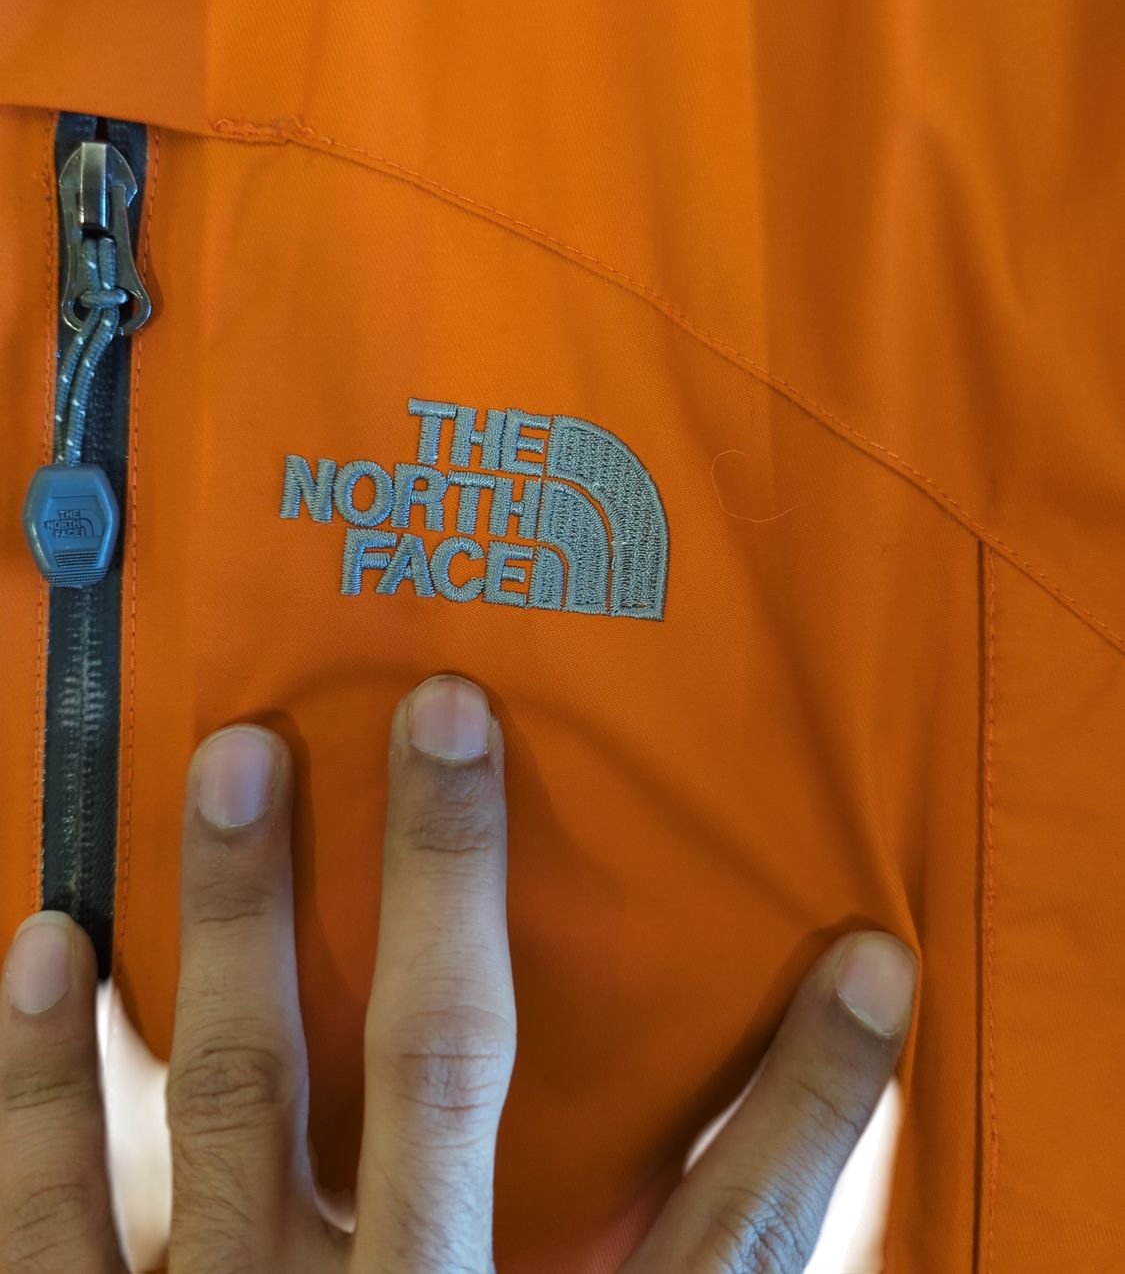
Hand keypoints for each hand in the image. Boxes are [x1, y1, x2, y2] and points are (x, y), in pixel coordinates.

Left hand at [0, 674, 915, 1272]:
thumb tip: (760, 1191)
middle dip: (444, 885)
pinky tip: (42, 942)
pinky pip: (54, 1223)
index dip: (814, 1102)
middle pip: (443, 1072)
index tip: (867, 966)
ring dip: (238, 921)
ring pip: (236, 1100)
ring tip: (235, 762)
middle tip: (440, 716)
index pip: (731, 1239)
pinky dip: (46, 1085)